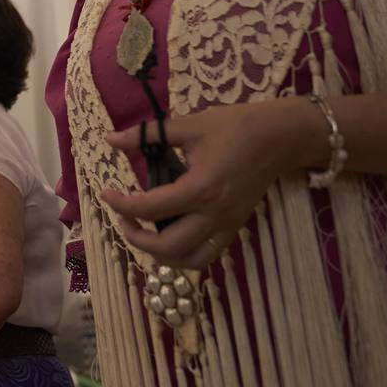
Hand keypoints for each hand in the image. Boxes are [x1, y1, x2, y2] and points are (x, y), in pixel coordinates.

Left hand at [101, 97, 319, 268]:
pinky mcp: (236, 228)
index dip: (121, 205)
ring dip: (160, 255)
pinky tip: (169, 236)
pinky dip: (184, 256)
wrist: (280, 137)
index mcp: (201, 188)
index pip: (151, 209)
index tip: (106, 193)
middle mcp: (214, 215)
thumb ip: (148, 134)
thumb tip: (111, 138)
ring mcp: (228, 225)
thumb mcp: (189, 125)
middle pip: (168, 247)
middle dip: (136, 238)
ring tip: (143, 232)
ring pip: (189, 261)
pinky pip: (207, 255)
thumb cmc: (235, 126)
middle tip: (122, 218)